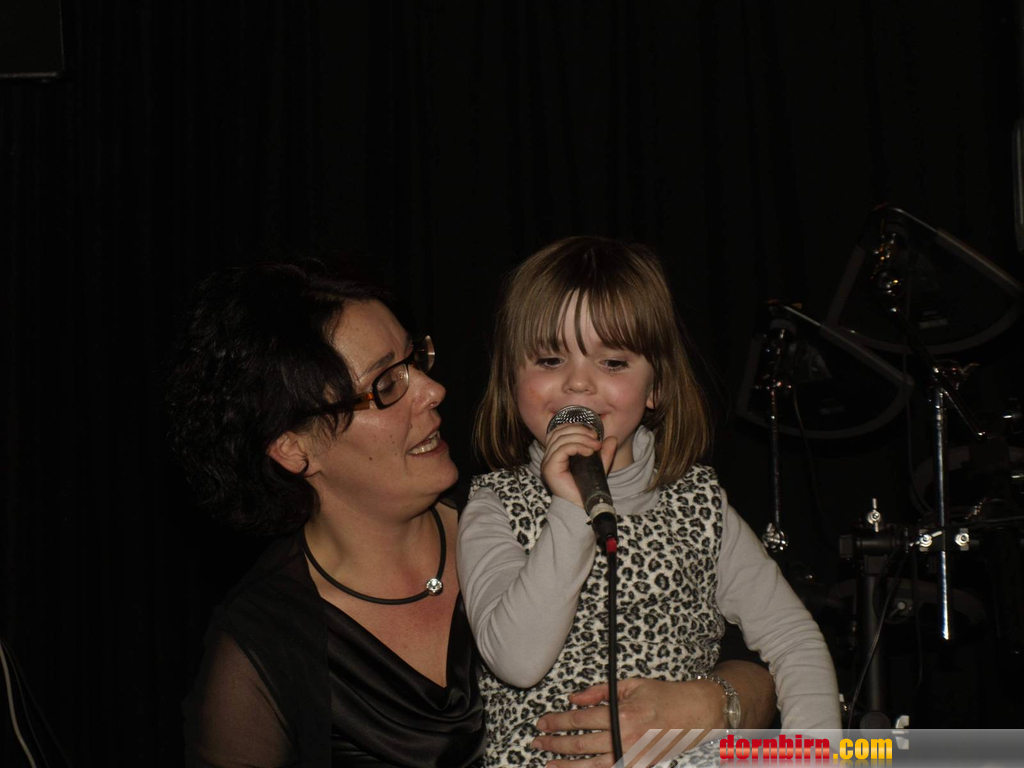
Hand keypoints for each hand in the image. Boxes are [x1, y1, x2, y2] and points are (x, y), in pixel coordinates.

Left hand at [531, 677, 724, 767]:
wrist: (696, 714)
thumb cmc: (664, 696)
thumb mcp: (630, 685)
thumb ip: (599, 692)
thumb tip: (573, 699)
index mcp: (621, 714)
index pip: (579, 719)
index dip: (556, 722)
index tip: (541, 723)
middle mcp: (625, 738)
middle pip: (580, 744)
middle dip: (554, 744)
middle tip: (537, 743)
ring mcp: (633, 756)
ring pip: (591, 766)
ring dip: (566, 765)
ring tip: (548, 764)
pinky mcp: (640, 767)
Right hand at [540, 423, 617, 507]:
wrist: (584, 506)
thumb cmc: (588, 488)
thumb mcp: (599, 466)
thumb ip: (605, 452)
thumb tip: (612, 438)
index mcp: (556, 453)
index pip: (560, 430)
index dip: (576, 427)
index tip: (594, 434)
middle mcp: (548, 456)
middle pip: (559, 431)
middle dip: (580, 431)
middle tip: (595, 439)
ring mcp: (547, 462)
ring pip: (561, 439)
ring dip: (581, 438)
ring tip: (595, 446)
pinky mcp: (550, 468)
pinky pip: (562, 450)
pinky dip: (577, 446)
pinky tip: (589, 452)